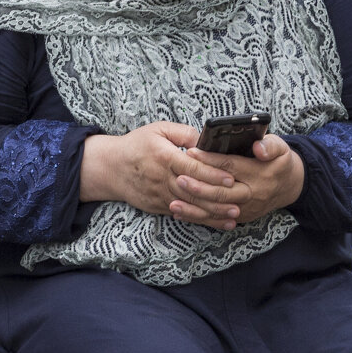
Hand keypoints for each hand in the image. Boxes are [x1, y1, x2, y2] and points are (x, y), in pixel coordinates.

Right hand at [80, 122, 239, 228]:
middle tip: (240, 200)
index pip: (192, 168)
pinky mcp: (158, 206)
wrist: (111, 168)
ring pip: (190, 207)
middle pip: (194, 191)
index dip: (212, 174)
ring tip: (233, 215)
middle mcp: (162, 178)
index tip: (230, 177)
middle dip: (218, 198)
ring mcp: (160, 195)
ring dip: (213, 213)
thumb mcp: (158, 129)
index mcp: (164, 157)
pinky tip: (216, 222)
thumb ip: (183, 132)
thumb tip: (205, 140)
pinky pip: (182, 215)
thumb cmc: (137, 144)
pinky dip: (200, 219)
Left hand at [169, 134, 303, 228]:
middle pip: (221, 192)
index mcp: (259, 173)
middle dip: (198, 187)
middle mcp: (251, 194)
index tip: (191, 152)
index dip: (210, 160)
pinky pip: (216, 219)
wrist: (289, 186)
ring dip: (194, 208)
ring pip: (216, 210)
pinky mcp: (239, 217)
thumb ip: (270, 145)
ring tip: (173, 202)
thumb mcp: (281, 148)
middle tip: (178, 177)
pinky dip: (197, 218)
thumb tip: (258, 147)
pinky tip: (180, 213)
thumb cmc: (279, 161)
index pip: (230, 166)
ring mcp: (245, 209)